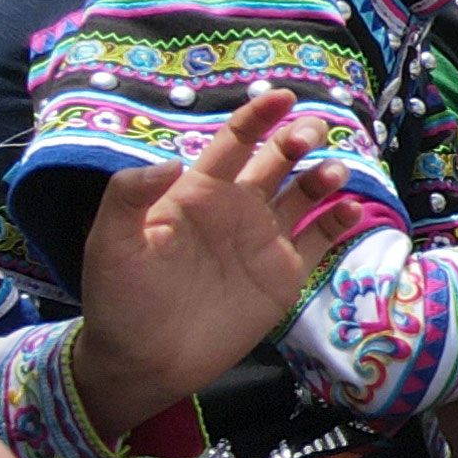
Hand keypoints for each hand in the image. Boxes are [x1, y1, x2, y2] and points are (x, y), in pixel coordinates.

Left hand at [68, 86, 362, 431]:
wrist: (144, 360)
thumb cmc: (120, 298)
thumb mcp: (109, 242)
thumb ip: (130, 196)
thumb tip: (174, 161)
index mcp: (198, 194)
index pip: (234, 143)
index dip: (257, 117)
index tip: (281, 98)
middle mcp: (237, 209)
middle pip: (277, 160)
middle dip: (297, 139)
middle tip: (309, 134)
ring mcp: (264, 241)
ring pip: (305, 194)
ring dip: (323, 176)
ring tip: (332, 174)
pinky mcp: (285, 274)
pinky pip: (320, 238)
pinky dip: (340, 221)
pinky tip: (348, 210)